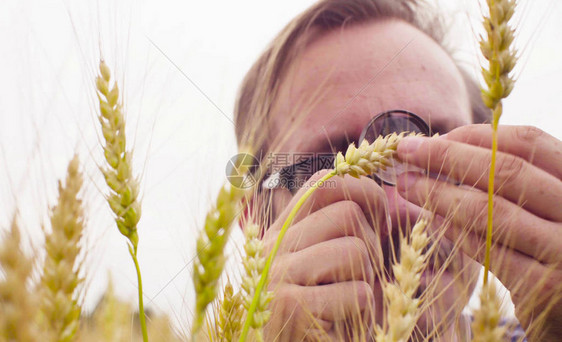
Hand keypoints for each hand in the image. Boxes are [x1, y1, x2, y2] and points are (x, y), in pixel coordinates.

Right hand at [261, 170, 386, 340]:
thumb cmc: (323, 312)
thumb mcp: (332, 264)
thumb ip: (349, 230)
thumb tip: (391, 199)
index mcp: (282, 230)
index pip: (324, 182)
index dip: (363, 193)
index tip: (378, 226)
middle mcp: (273, 245)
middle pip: (346, 212)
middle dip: (371, 244)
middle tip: (361, 273)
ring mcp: (277, 274)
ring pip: (354, 249)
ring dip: (366, 279)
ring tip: (347, 300)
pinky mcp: (290, 307)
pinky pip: (357, 291)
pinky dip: (362, 309)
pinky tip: (339, 321)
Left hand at [395, 124, 561, 340]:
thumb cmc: (556, 247)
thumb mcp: (551, 206)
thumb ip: (520, 181)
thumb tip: (451, 148)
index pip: (529, 142)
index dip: (477, 135)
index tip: (436, 136)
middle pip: (505, 170)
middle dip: (447, 156)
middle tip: (406, 150)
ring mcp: (561, 250)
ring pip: (489, 210)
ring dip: (439, 193)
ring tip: (406, 184)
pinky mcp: (541, 287)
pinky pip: (486, 249)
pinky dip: (453, 231)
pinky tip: (430, 220)